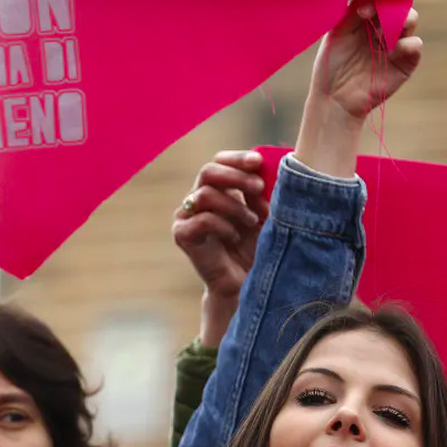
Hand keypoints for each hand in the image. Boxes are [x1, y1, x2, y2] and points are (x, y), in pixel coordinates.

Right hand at [173, 150, 268, 346]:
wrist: (246, 287)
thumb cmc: (258, 250)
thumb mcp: (265, 216)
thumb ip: (259, 193)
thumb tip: (260, 168)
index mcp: (219, 190)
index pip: (220, 162)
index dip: (237, 159)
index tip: (258, 162)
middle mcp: (198, 199)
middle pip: (208, 171)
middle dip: (236, 176)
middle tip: (259, 188)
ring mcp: (187, 216)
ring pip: (204, 194)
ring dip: (234, 206)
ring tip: (251, 222)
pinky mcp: (182, 235)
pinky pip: (200, 219)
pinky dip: (222, 225)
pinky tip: (235, 238)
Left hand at [295, 0, 420, 176]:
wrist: (335, 97)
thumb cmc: (332, 64)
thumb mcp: (336, 32)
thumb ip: (350, 10)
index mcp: (366, 13)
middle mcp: (384, 23)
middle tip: (365, 13)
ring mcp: (396, 41)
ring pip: (410, 17)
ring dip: (398, 18)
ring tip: (379, 32)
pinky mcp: (406, 61)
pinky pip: (415, 44)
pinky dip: (406, 43)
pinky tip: (392, 49)